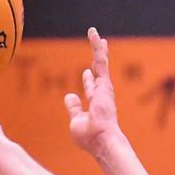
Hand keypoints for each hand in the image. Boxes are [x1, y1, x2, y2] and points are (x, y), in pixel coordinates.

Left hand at [64, 28, 124, 158]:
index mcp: (95, 104)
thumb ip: (74, 108)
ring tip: (94, 34)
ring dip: (97, 48)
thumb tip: (69, 96)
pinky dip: (97, 47)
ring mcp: (104, 88)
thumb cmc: (89, 137)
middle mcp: (102, 94)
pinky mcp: (104, 82)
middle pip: (98, 72)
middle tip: (100, 46)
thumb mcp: (76, 121)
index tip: (86, 73)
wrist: (100, 140)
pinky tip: (94, 35)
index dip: (88, 81)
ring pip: (100, 62)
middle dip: (98, 60)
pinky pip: (100, 60)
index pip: (91, 89)